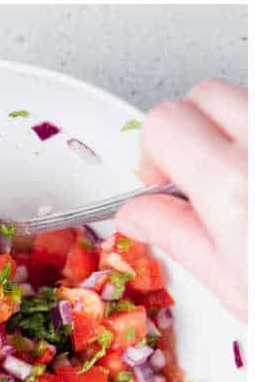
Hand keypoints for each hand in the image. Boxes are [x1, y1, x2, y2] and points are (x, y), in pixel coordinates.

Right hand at [116, 78, 246, 321]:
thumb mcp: (233, 286)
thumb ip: (179, 238)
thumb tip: (138, 214)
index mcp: (232, 185)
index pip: (164, 122)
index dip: (151, 151)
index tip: (159, 182)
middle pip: (203, 95)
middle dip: (189, 130)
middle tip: (193, 176)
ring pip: (244, 100)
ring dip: (231, 131)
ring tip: (236, 176)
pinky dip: (252, 140)